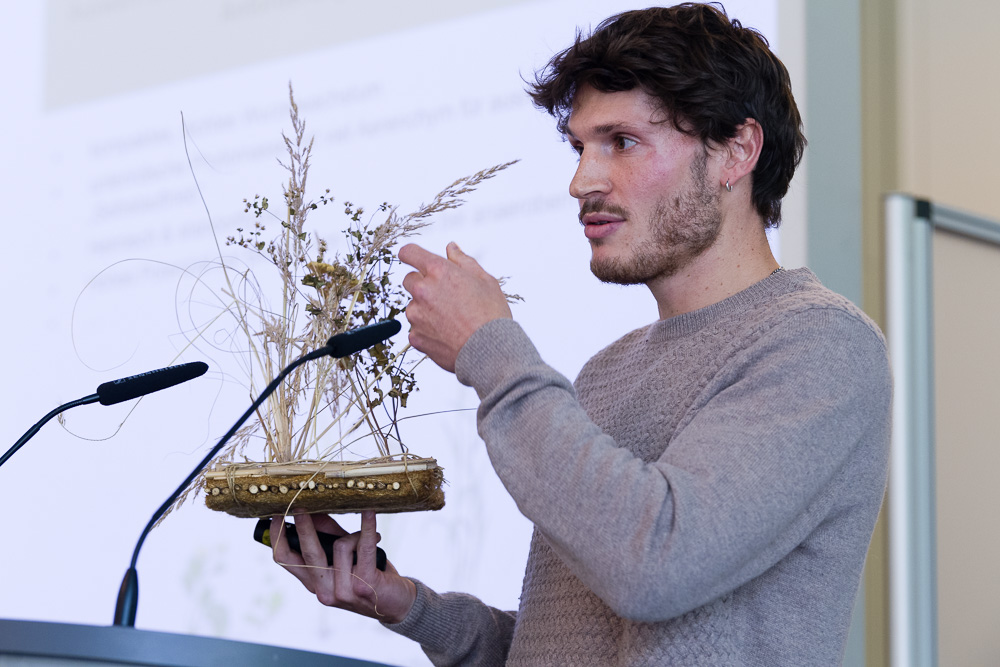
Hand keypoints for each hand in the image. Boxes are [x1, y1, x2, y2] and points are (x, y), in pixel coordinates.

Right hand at [270, 511, 415, 623]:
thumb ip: (328, 535)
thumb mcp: (345, 554)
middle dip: (304, 527)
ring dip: (355, 534)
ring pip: (340, 546)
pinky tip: (370, 514)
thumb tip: (313, 510)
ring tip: (369, 533)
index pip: (285, 560)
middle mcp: (324, 590)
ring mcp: (343, 590)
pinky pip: (363, 547)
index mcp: (313, 582)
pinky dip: (368, 528)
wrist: (397, 603)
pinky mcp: (364, 585)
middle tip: (301, 506)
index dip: (277, 537)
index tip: (275, 515)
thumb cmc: (368, 574)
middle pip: (307, 553)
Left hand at [399, 242, 511, 372]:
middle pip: (409, 280)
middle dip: (423, 284)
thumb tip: (451, 248)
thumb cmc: (492, 315)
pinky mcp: (415, 337)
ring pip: (414, 306)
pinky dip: (428, 331)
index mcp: (439, 271)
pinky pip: (416, 329)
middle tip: (446, 296)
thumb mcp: (485, 280)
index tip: (413, 258)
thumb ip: (463, 261)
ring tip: (452, 320)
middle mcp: (422, 290)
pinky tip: (448, 335)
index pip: (409, 253)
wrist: (491, 352)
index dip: (411, 254)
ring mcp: (416, 315)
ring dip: (426, 309)